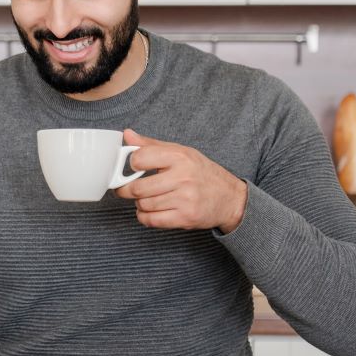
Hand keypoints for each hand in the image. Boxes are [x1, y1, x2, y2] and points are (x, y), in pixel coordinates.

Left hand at [114, 128, 247, 233]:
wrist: (229, 198)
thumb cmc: (202, 173)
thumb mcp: (180, 152)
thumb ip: (151, 145)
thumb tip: (127, 135)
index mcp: (180, 156)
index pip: (140, 158)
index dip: (131, 164)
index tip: (133, 168)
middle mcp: (183, 177)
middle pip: (138, 188)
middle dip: (127, 190)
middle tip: (126, 189)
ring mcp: (185, 199)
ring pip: (143, 205)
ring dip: (139, 204)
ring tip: (146, 199)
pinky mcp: (185, 217)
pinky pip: (152, 220)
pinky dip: (145, 217)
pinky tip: (150, 210)